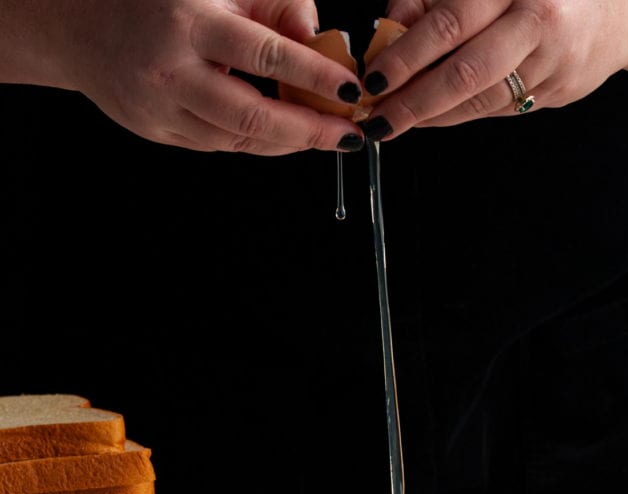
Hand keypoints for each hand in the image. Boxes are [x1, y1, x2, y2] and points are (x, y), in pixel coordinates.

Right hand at [4, 0, 364, 153]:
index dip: (312, 74)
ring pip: (237, 139)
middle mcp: (172, 72)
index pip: (264, 54)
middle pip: (252, 116)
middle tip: (349, 135)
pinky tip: (282, 134)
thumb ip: (269, 6)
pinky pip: (217, 144)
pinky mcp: (157, 132)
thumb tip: (319, 41)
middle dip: (308, 130)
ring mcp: (161, 110)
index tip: (349, 88)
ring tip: (324, 135)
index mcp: (189, 23)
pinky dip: (255, 141)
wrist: (76, 23)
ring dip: (287, 141)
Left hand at [359, 0, 627, 138]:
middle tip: (379, 118)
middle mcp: (538, 20)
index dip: (407, 54)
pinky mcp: (558, 90)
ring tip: (397, 122)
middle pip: (465, 73)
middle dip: (414, 101)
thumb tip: (391, 28)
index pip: (451, 22)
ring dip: (432, 117)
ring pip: (481, 101)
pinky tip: (434, 116)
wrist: (621, 8)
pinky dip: (460, 116)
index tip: (374, 78)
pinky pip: (499, 110)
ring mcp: (552, 61)